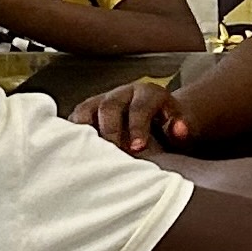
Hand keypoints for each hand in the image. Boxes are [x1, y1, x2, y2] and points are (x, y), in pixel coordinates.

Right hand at [71, 80, 189, 154]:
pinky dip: (70, 137)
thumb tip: (180, 131)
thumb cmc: (168, 128)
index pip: (140, 106)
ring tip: (88, 157)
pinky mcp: (85, 114)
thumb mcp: (181, 126)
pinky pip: (72, 123)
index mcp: (147, 93)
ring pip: (84, 112)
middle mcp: (121, 94)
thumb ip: (181, 128)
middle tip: (112, 155)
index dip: (138, 127)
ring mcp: (100, 102)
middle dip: (110, 132)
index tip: (137, 148)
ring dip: (84, 134)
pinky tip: (72, 155)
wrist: (158, 121)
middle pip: (109, 107)